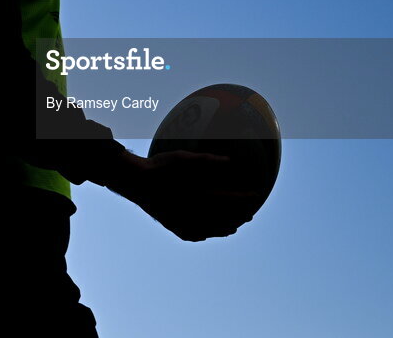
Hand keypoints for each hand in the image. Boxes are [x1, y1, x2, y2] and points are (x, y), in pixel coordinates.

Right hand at [101, 149, 263, 241]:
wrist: (135, 181)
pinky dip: (204, 235)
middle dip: (239, 216)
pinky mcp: (172, 226)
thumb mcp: (183, 157)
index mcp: (199, 194)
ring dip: (225, 229)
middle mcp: (193, 210)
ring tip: (235, 227)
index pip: (229, 199)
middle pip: (223, 218)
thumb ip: (207, 160)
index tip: (257, 196)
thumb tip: (230, 161)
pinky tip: (209, 234)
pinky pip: (193, 235)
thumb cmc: (159, 166)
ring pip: (210, 230)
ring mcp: (182, 221)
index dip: (245, 198)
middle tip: (250, 215)